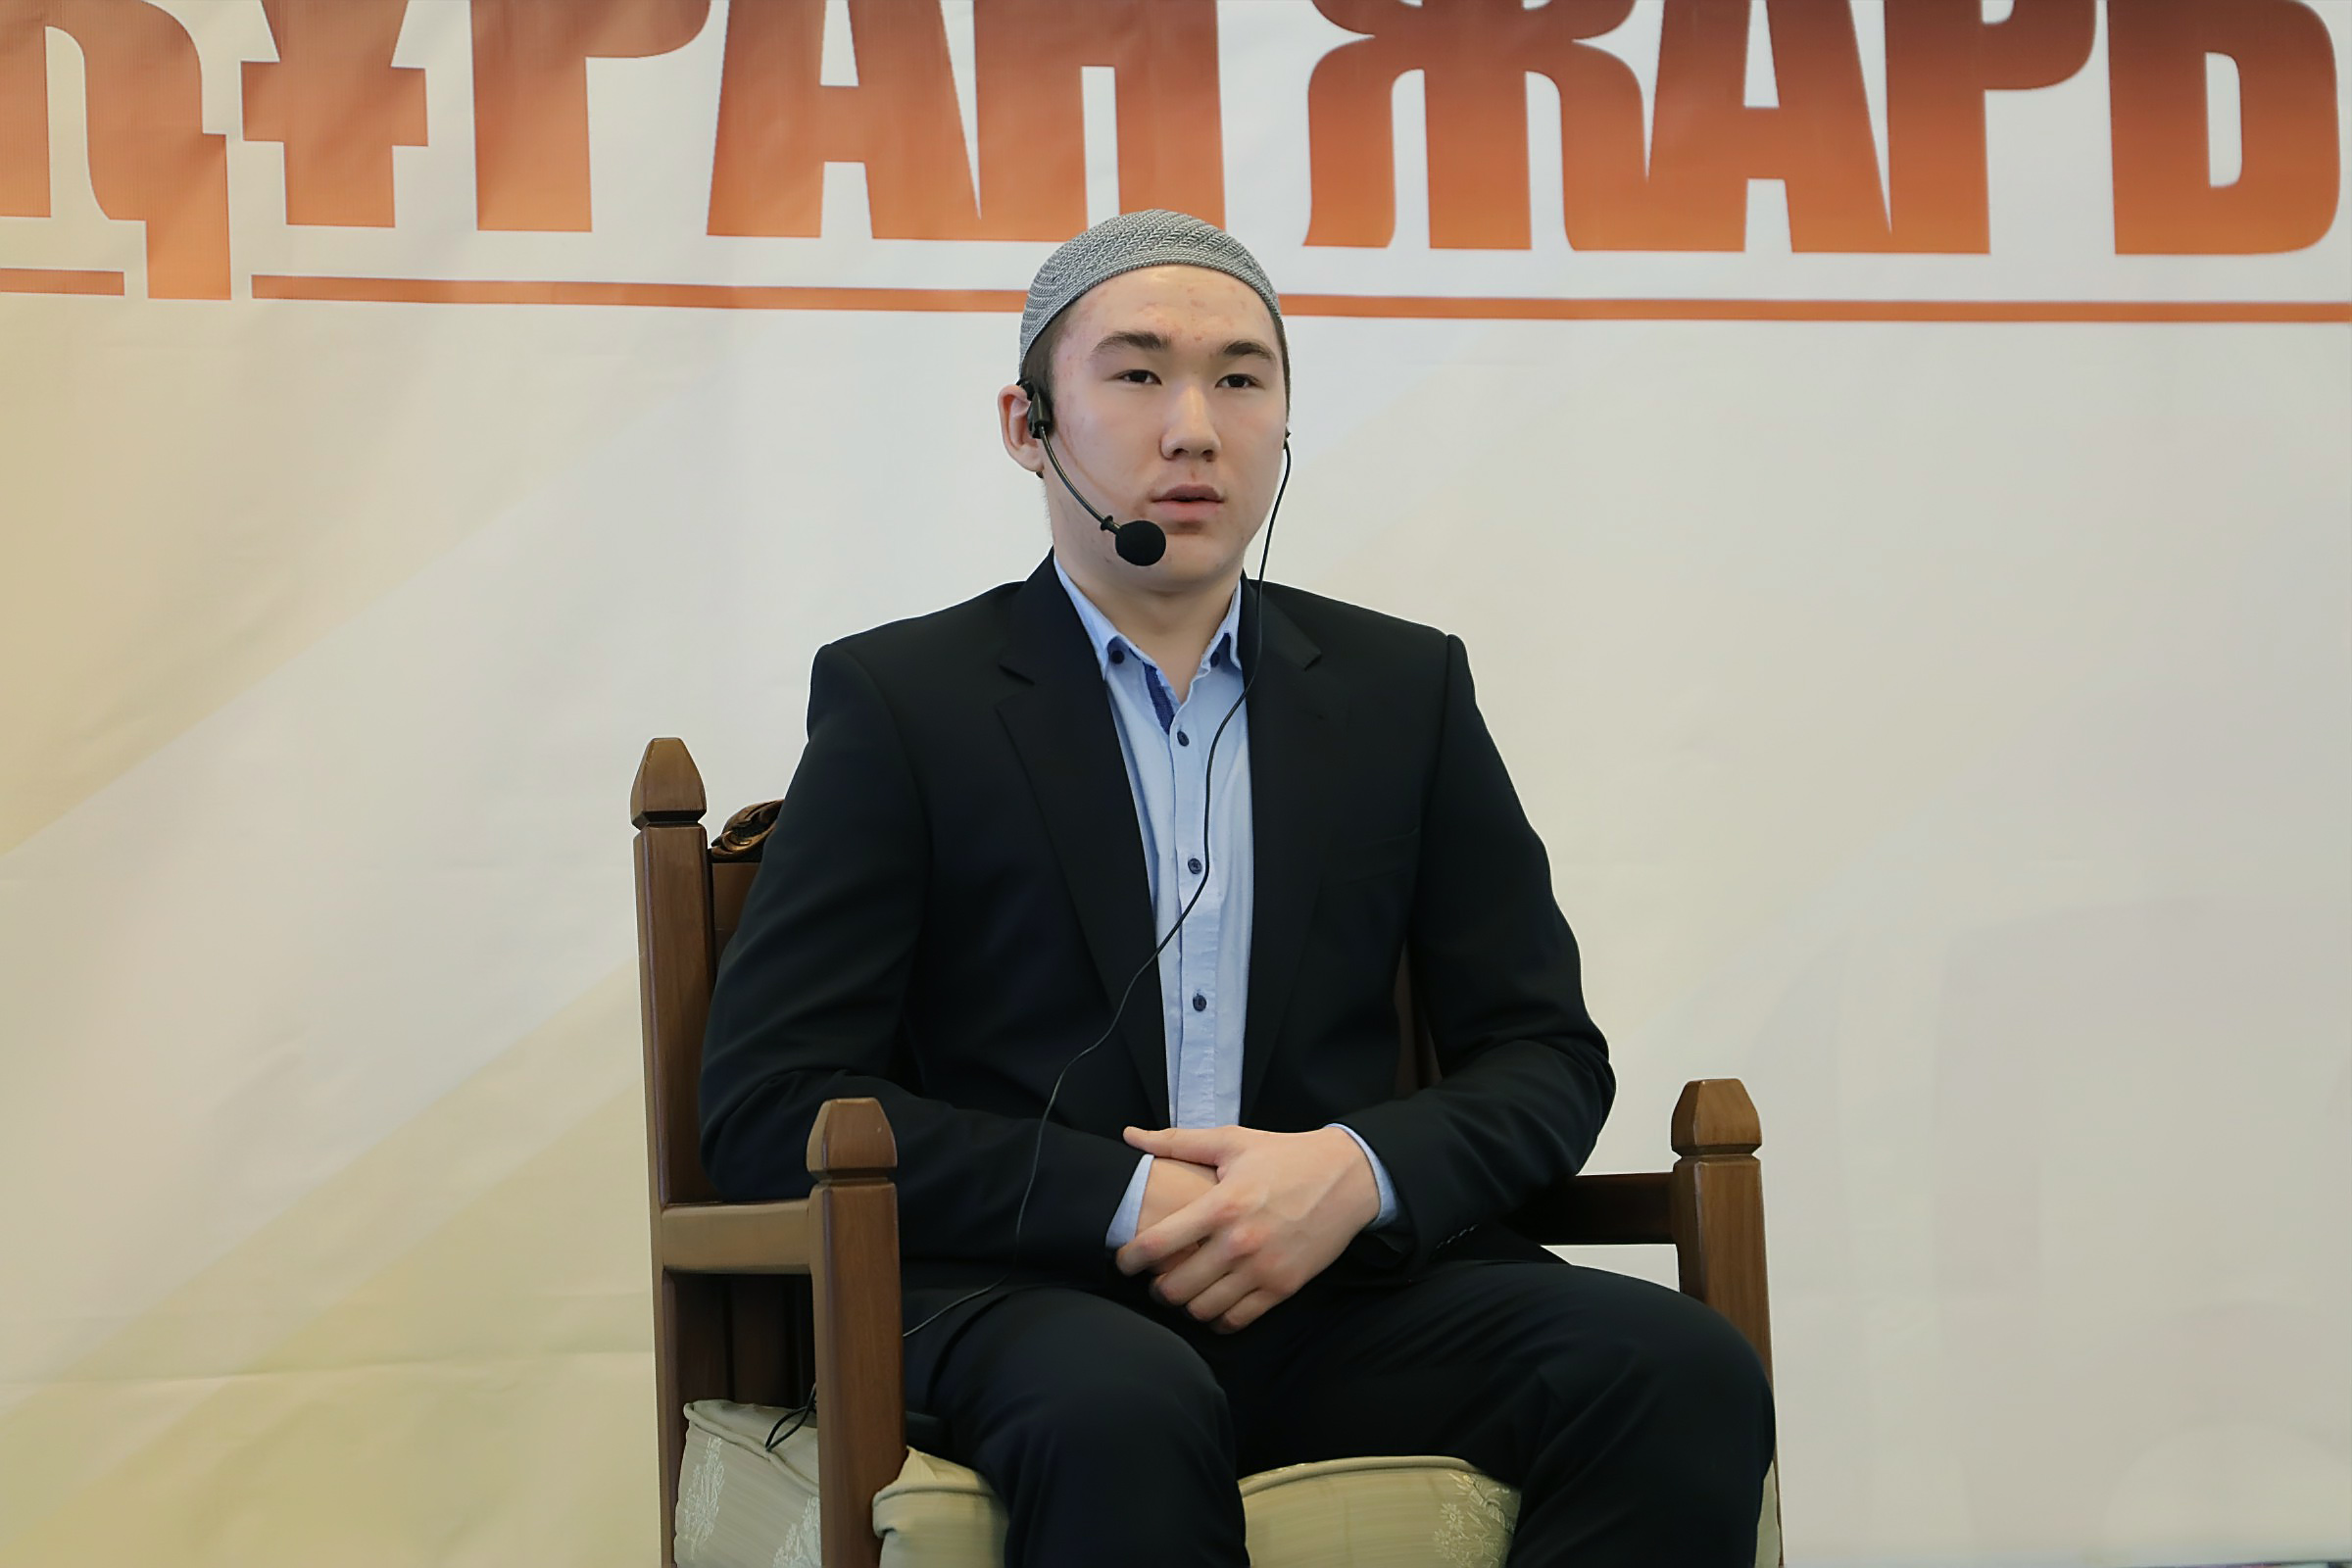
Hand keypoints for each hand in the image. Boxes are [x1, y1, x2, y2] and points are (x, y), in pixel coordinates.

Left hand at [1113, 1124, 1381, 1332]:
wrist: (1348, 1177)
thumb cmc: (1286, 1156)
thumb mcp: (1233, 1142)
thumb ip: (1178, 1142)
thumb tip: (1131, 1135)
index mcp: (1222, 1205)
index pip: (1159, 1243)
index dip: (1130, 1258)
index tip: (1123, 1261)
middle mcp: (1240, 1242)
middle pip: (1176, 1287)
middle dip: (1157, 1286)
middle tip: (1155, 1277)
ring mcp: (1263, 1269)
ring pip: (1202, 1310)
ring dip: (1185, 1304)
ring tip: (1184, 1289)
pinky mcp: (1283, 1287)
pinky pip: (1236, 1320)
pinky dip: (1217, 1318)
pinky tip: (1213, 1302)